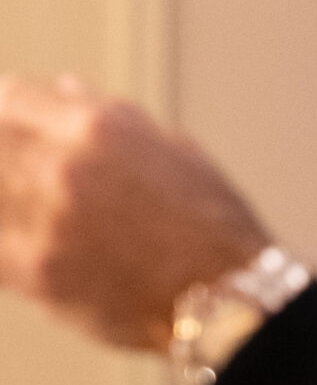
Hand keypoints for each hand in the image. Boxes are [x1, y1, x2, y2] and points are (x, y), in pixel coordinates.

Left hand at [0, 76, 270, 349]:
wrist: (227, 297)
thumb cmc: (208, 224)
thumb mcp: (170, 147)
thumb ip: (108, 114)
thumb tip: (61, 88)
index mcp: (95, 126)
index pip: (8, 98)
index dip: (6, 116)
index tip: (10, 130)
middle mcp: (63, 166)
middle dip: (4, 159)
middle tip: (26, 183)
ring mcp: (44, 220)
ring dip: (6, 203)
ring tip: (26, 212)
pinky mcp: (34, 272)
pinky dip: (4, 246)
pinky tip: (22, 250)